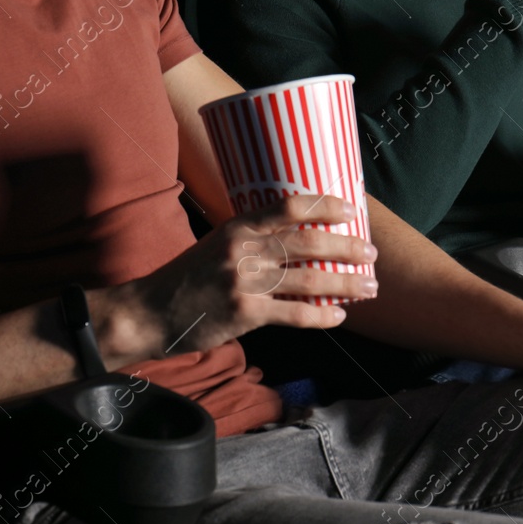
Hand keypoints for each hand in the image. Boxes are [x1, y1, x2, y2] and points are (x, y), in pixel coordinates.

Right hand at [129, 194, 377, 356]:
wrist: (150, 311)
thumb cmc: (189, 278)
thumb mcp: (218, 244)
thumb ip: (254, 239)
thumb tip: (302, 239)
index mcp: (239, 226)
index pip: (290, 206)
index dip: (326, 206)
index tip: (352, 211)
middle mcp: (244, 248)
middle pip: (308, 242)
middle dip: (347, 248)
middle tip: (371, 254)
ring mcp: (245, 280)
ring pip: (309, 279)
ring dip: (345, 284)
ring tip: (369, 288)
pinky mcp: (245, 312)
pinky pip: (294, 313)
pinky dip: (321, 315)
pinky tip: (339, 317)